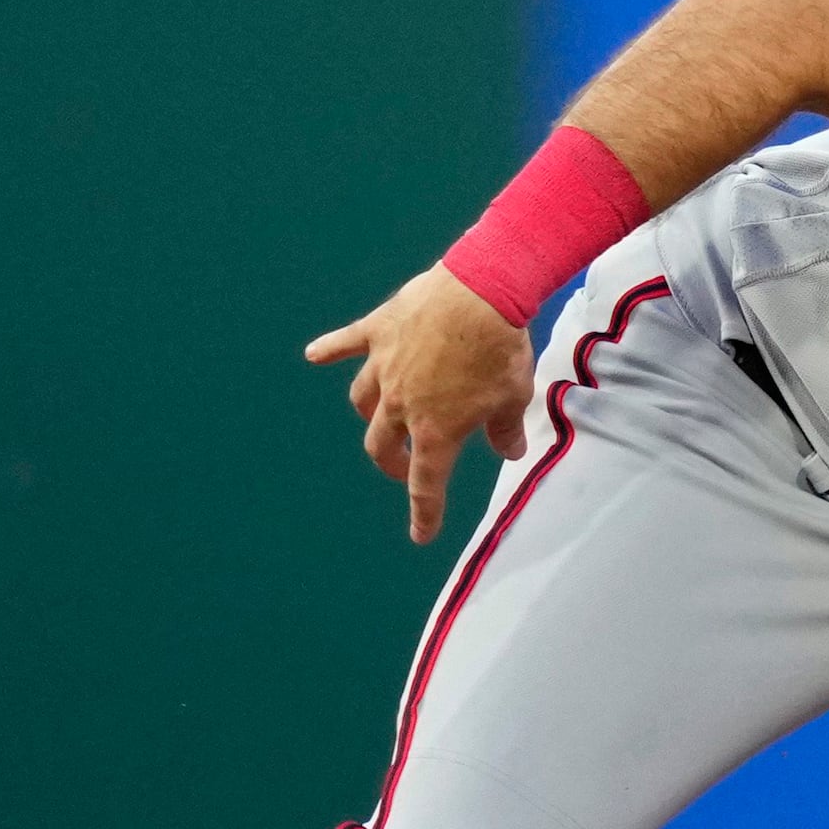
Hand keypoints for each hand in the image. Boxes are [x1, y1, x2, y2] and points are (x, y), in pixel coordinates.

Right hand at [303, 269, 536, 543]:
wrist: (481, 294)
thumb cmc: (500, 351)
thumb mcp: (513, 398)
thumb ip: (505, 430)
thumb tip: (510, 451)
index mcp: (435, 429)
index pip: (427, 484)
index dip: (425, 512)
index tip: (422, 534)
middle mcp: (400, 404)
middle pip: (381, 444)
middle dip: (391, 461)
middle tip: (405, 465)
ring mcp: (384, 366)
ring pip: (362, 399)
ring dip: (369, 412)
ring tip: (379, 415)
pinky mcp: (378, 331)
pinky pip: (345, 342)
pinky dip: (329, 349)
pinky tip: (315, 354)